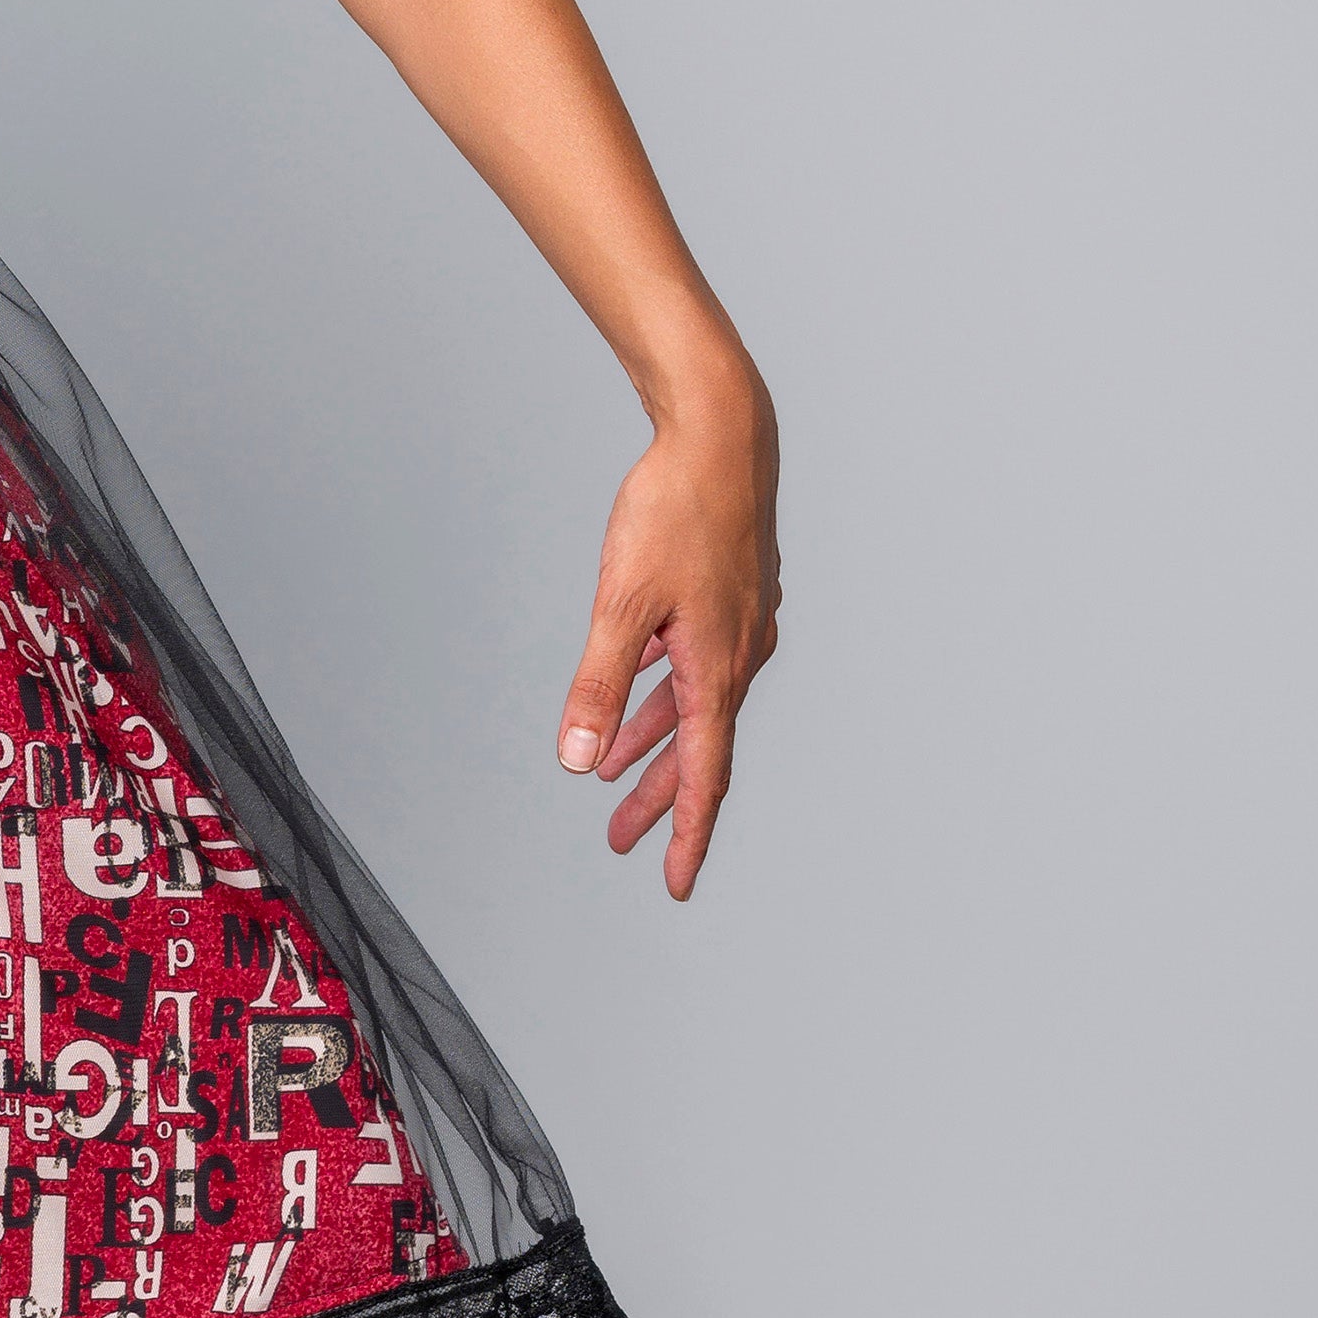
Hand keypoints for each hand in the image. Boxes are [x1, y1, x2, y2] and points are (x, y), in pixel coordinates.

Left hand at [558, 376, 779, 900]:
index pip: (702, 775)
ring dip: (654, 749)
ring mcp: (735, 628)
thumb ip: (599, 684)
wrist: (718, 436)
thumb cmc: (672, 511)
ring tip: (615, 788)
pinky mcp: (724, 600)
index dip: (685, 833)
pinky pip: (692, 669)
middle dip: (657, 802)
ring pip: (690, 707)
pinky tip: (640, 702)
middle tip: (623, 846)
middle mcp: (736, 656)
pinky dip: (663, 696)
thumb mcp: (622, 603)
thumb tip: (580, 761)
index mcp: (717, 669)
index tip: (672, 882)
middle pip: (695, 750)